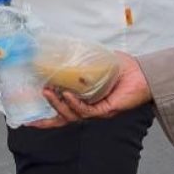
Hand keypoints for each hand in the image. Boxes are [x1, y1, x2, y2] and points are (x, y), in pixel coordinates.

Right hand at [35, 53, 151, 125]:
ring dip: (58, 104)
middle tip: (37, 96)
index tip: (29, 120)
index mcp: (84, 100)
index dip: (46, 118)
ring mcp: (98, 111)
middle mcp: (90, 109)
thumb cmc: (122, 68)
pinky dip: (75, 104)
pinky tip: (68, 95)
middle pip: (64, 118)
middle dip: (47, 115)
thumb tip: (60, 53)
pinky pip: (87, 111)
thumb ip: (80, 61)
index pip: (63, 111)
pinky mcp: (107, 110)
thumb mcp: (95, 62)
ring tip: (48, 92)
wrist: (143, 72)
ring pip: (73, 115)